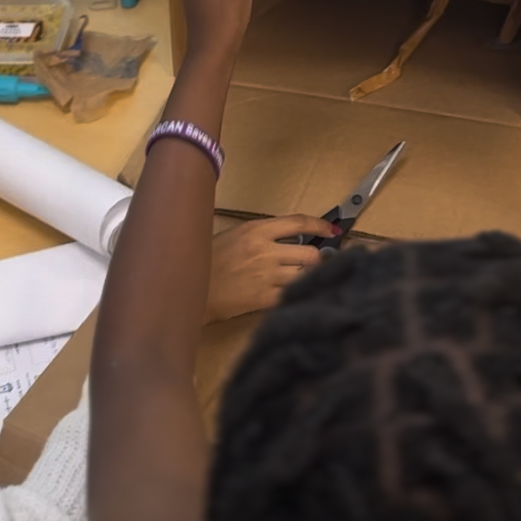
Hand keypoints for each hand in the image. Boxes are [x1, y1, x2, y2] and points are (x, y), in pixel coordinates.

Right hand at [206, 216, 333, 320]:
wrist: (187, 289)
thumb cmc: (207, 262)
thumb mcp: (234, 237)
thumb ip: (262, 235)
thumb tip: (290, 239)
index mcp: (256, 230)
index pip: (298, 222)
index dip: (320, 225)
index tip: (333, 230)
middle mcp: (265, 250)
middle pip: (311, 253)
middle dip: (316, 260)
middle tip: (314, 265)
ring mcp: (265, 275)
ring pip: (306, 275)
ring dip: (308, 278)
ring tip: (304, 281)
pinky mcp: (262, 298)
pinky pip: (292, 295)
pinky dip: (296, 295)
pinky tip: (294, 297)